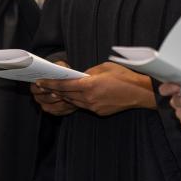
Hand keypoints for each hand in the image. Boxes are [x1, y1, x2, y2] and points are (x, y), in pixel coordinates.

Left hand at [36, 62, 155, 115]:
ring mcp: (94, 107)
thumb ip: (89, 72)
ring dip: (65, 96)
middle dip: (55, 90)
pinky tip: (76, 96)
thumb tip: (79, 76)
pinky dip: (78, 100)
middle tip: (44, 85)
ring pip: (74, 102)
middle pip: (67, 95)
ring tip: (57, 90)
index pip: (64, 86)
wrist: (139, 92)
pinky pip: (84, 106)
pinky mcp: (99, 112)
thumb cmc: (124, 76)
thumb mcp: (104, 68)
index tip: (40, 82)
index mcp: (90, 86)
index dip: (50, 84)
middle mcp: (89, 99)